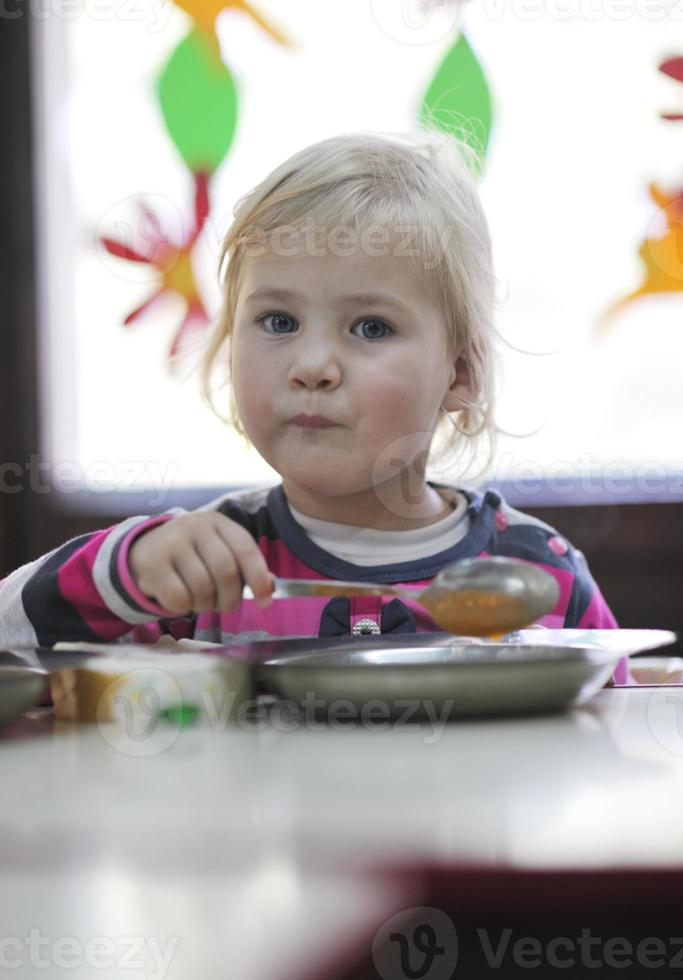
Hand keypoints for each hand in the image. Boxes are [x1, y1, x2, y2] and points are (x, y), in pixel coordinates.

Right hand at [128, 512, 273, 615]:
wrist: (146, 550)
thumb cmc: (193, 555)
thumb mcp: (219, 550)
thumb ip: (244, 567)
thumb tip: (269, 588)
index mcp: (218, 522)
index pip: (245, 548)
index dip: (258, 578)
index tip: (264, 602)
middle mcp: (195, 526)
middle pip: (226, 571)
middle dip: (230, 598)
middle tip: (225, 606)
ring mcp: (171, 543)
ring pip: (203, 588)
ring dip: (206, 606)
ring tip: (201, 601)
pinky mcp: (152, 564)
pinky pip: (179, 598)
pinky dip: (185, 608)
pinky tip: (183, 600)